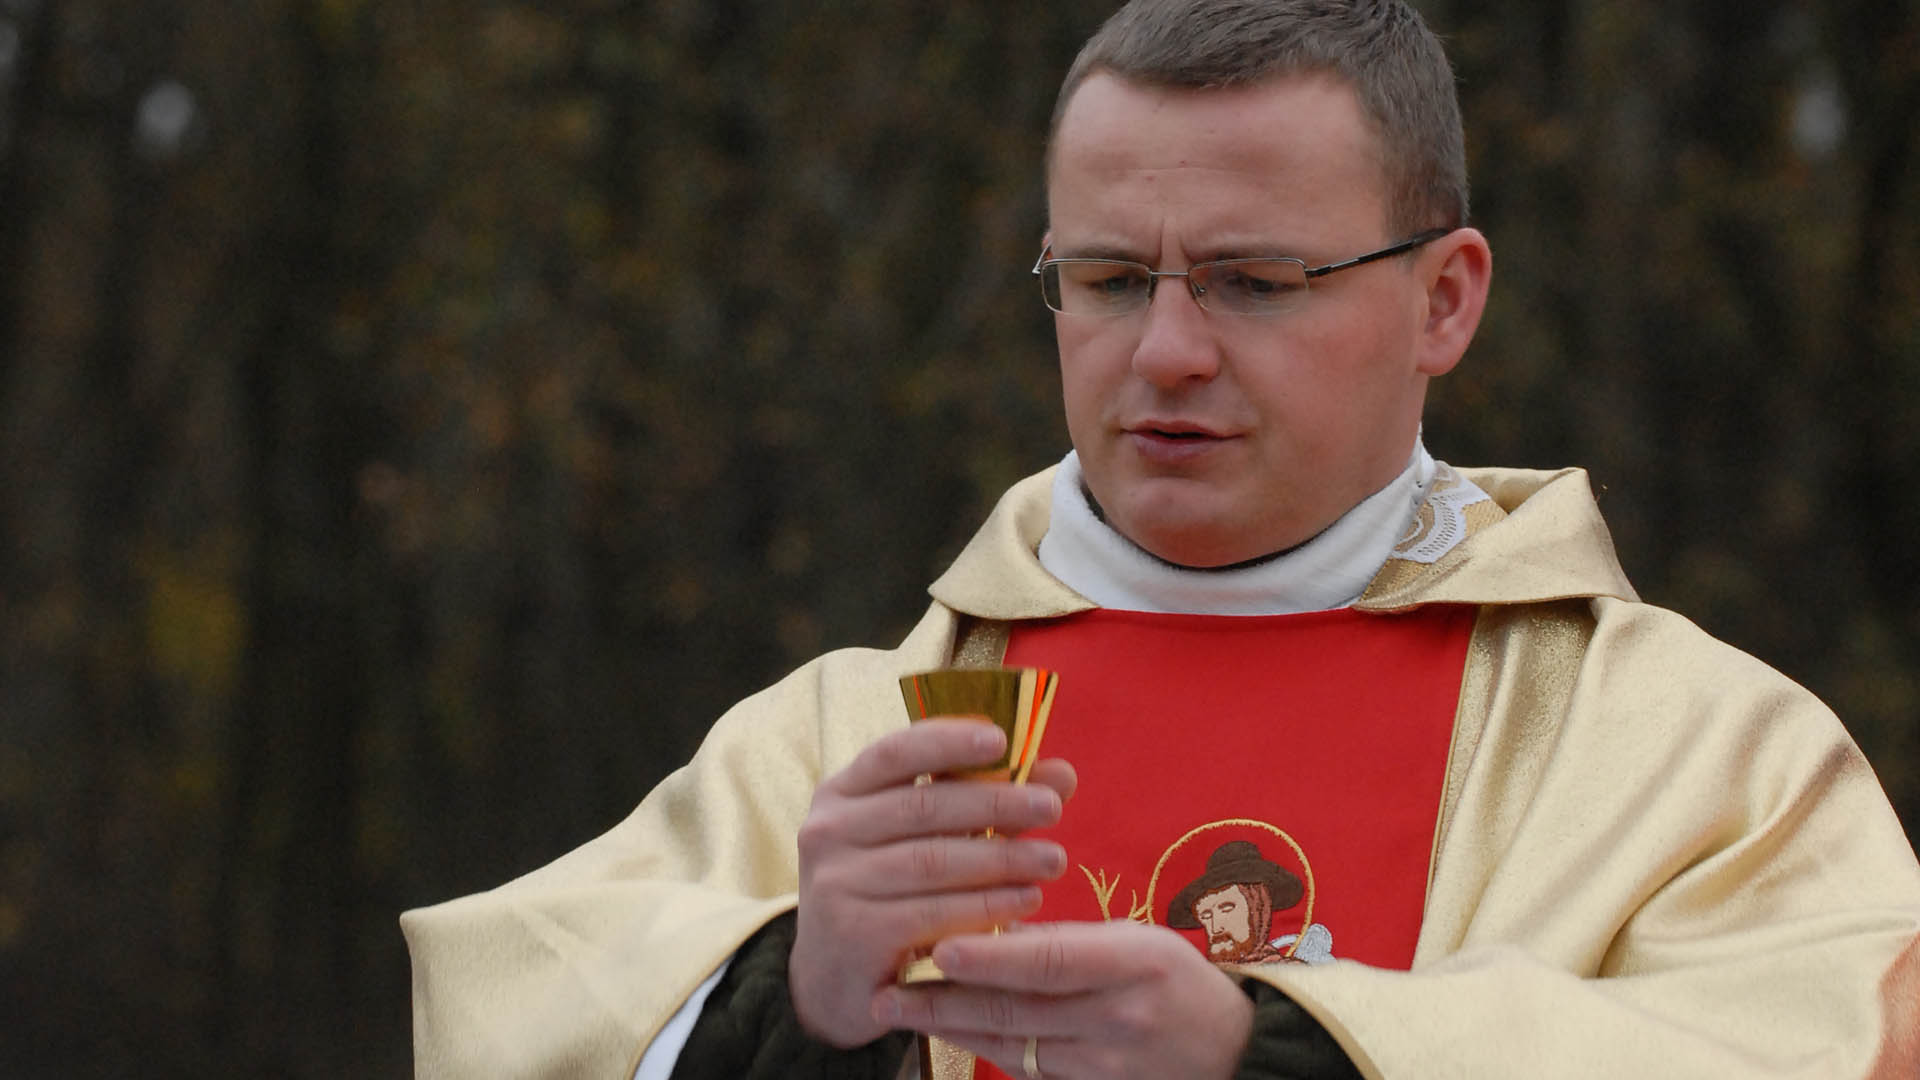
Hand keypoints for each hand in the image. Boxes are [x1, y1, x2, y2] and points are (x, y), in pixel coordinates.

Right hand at [789, 719, 1077, 1047]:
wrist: (835, 979)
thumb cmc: (890, 894)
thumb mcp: (925, 839)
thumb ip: (987, 803)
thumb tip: (1061, 773)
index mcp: (842, 793)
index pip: (894, 752)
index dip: (948, 741)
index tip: (1002, 738)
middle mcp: (827, 832)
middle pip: (922, 807)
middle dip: (995, 803)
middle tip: (1053, 807)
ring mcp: (835, 884)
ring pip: (931, 861)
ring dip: (1001, 858)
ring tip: (1052, 860)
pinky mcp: (853, 935)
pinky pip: (932, 913)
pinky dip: (986, 906)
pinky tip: (1027, 901)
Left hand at [874, 920, 1254, 1079]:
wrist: (1229, 1052)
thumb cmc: (1175, 981)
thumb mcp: (1135, 940)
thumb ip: (1065, 938)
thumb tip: (988, 924)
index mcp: (1134, 963)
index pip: (1052, 960)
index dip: (993, 955)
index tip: (940, 946)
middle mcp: (1118, 1017)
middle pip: (1018, 1010)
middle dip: (945, 1000)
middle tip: (889, 989)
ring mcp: (1105, 1064)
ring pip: (1012, 1044)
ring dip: (951, 1027)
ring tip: (900, 1009)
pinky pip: (1026, 1068)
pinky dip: (983, 1046)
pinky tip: (947, 1030)